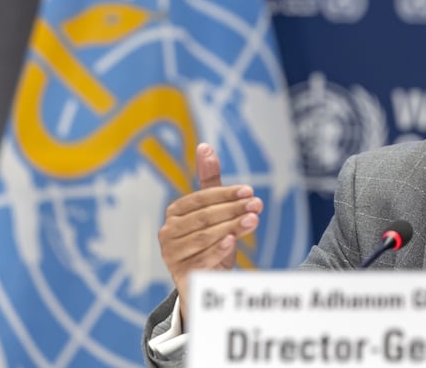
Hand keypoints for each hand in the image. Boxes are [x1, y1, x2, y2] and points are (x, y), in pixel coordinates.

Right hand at [157, 143, 262, 324]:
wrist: (208, 279)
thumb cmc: (212, 239)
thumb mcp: (214, 210)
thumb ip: (210, 181)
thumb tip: (205, 145)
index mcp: (175, 212)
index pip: (201, 199)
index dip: (226, 193)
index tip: (250, 191)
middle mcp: (168, 232)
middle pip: (204, 217)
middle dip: (233, 209)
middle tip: (257, 204)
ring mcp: (171, 254)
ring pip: (203, 237)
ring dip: (230, 227)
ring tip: (253, 219)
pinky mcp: (181, 273)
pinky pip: (201, 259)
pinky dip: (217, 249)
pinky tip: (232, 241)